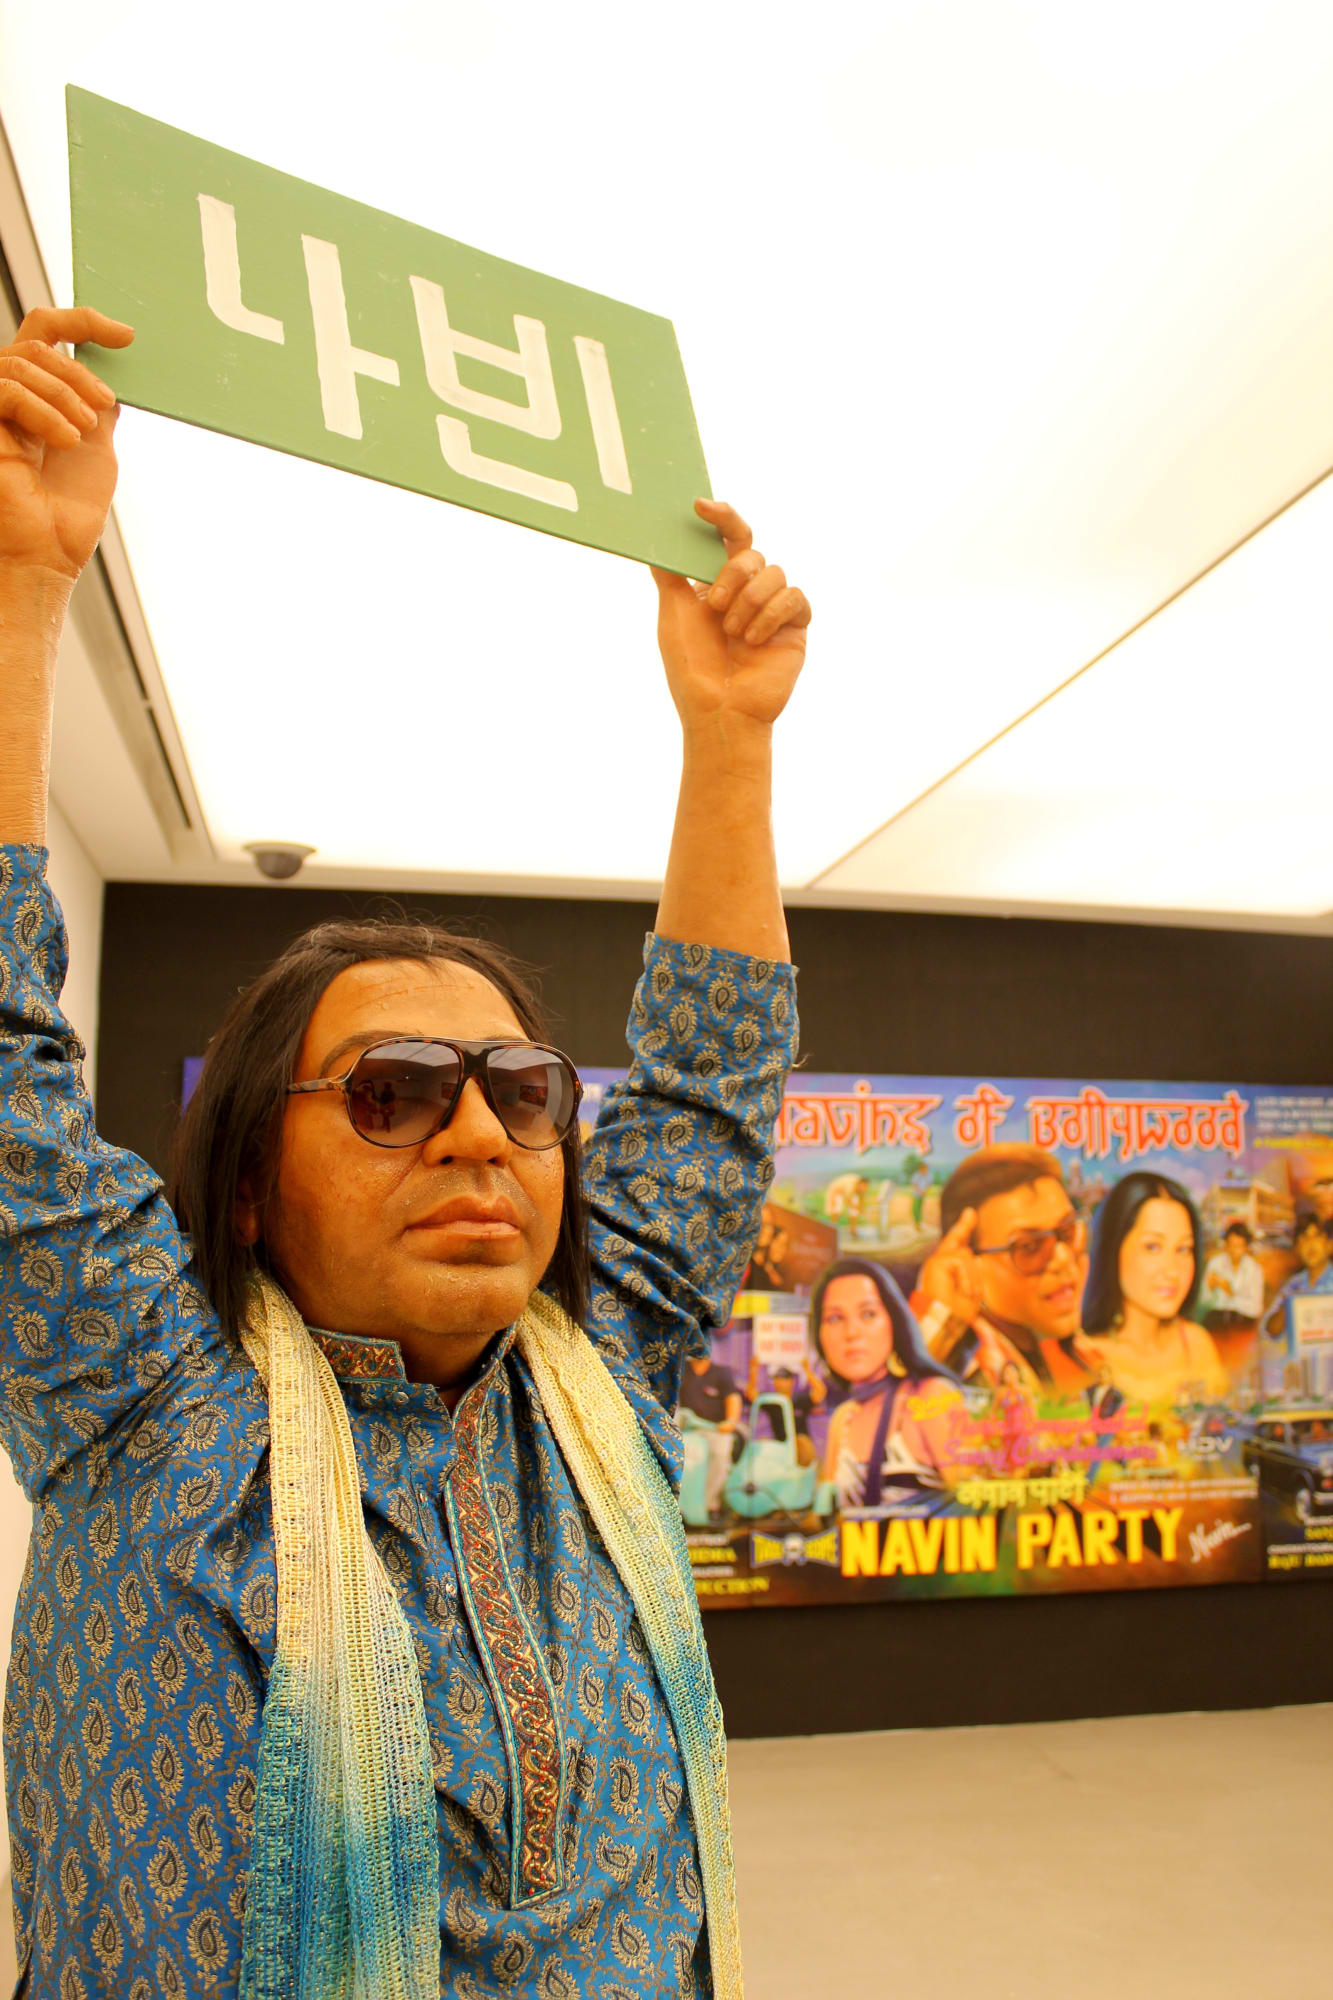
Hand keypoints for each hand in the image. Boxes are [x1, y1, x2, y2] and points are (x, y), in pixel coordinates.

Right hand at [0, 307, 133, 580]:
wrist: (46, 557)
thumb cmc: (67, 516)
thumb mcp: (96, 452)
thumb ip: (98, 409)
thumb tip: (112, 374)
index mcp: (38, 400)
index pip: (47, 336)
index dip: (84, 323)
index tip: (126, 335)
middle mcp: (11, 400)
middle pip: (35, 341)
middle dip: (78, 365)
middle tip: (105, 402)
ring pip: (21, 361)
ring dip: (64, 391)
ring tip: (84, 431)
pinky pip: (7, 390)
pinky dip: (44, 409)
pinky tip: (66, 438)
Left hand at [651, 500, 810, 735]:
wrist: (719, 711)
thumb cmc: (692, 670)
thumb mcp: (672, 615)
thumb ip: (669, 574)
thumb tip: (653, 536)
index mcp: (719, 584)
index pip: (727, 539)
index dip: (719, 517)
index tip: (699, 506)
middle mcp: (749, 591)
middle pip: (751, 553)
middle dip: (732, 574)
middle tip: (715, 606)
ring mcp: (774, 608)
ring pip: (775, 573)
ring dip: (750, 601)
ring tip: (734, 634)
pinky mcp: (796, 627)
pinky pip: (794, 598)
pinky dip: (772, 615)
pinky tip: (754, 640)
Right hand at [919, 1208, 984, 1327]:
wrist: (944, 1324)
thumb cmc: (956, 1315)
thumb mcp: (971, 1291)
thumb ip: (973, 1273)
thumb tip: (979, 1258)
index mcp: (946, 1272)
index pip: (956, 1245)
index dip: (963, 1228)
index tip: (971, 1213)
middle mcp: (938, 1264)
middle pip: (960, 1245)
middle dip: (967, 1238)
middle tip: (971, 1243)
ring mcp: (936, 1262)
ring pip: (967, 1255)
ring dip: (973, 1278)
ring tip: (966, 1295)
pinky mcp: (936, 1262)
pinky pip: (962, 1260)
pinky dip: (967, 1277)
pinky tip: (961, 1290)